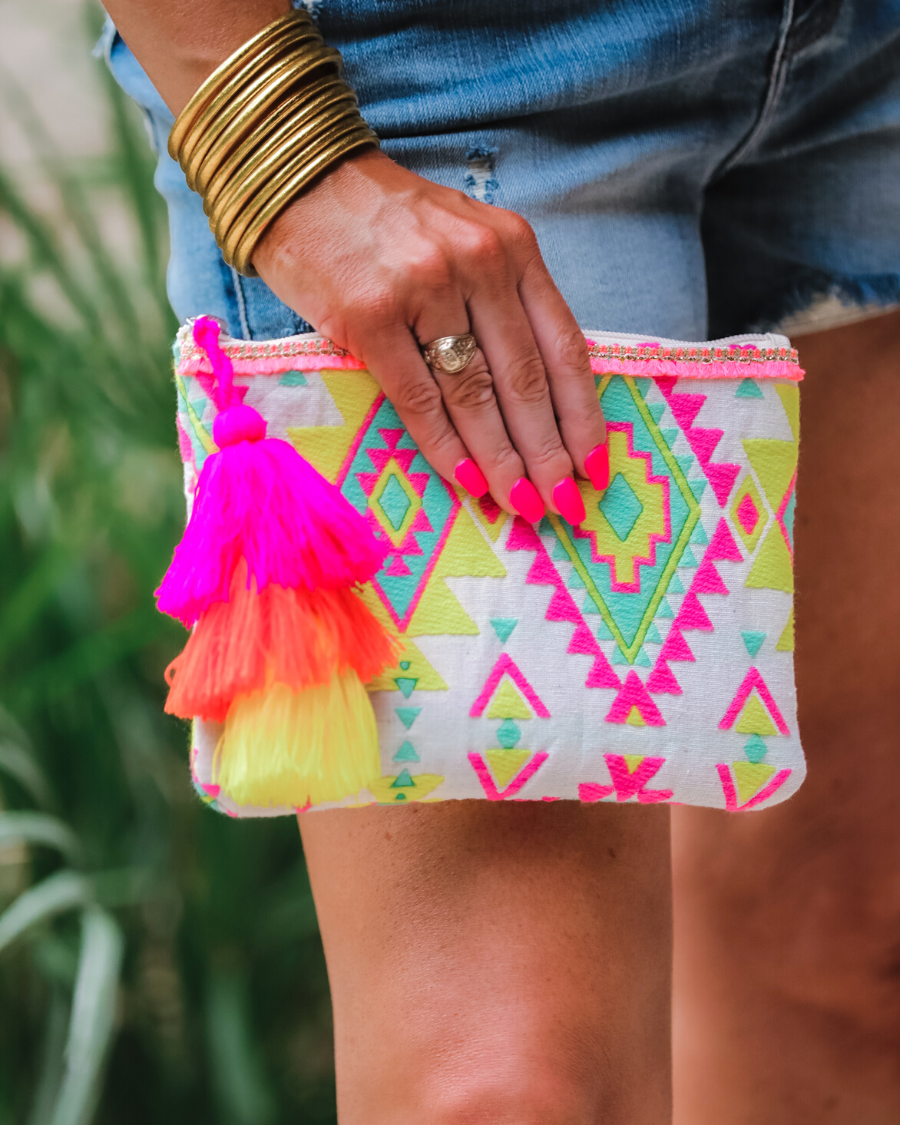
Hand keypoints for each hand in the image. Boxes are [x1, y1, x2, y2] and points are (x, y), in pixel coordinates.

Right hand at [252, 149, 608, 520]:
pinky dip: (446, 447)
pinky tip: (468, 482)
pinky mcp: (370, 317)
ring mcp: (424, 288)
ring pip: (477, 395)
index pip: (563, 345)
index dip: (582, 413)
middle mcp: (478, 263)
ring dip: (503, 460)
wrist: (298, 177)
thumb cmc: (386, 221)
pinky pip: (418, 398)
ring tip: (523, 505)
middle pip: (525, 379)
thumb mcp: (466, 240)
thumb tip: (534, 396)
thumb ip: (503, 301)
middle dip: (548, 452)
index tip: (595, 464)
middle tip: (564, 505)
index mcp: (513, 246)